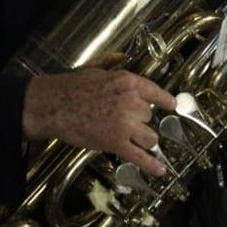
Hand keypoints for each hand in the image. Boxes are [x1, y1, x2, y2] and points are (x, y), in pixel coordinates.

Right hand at [22, 69, 178, 176]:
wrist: (53, 105)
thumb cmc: (71, 86)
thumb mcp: (95, 68)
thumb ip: (112, 63)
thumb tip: (123, 56)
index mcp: (128, 82)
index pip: (155, 92)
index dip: (165, 100)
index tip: (172, 105)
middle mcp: (132, 102)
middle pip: (149, 116)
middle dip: (138, 119)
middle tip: (120, 119)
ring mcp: (125, 124)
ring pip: (149, 137)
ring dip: (142, 138)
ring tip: (129, 138)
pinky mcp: (116, 143)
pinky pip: (140, 156)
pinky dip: (151, 165)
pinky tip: (160, 170)